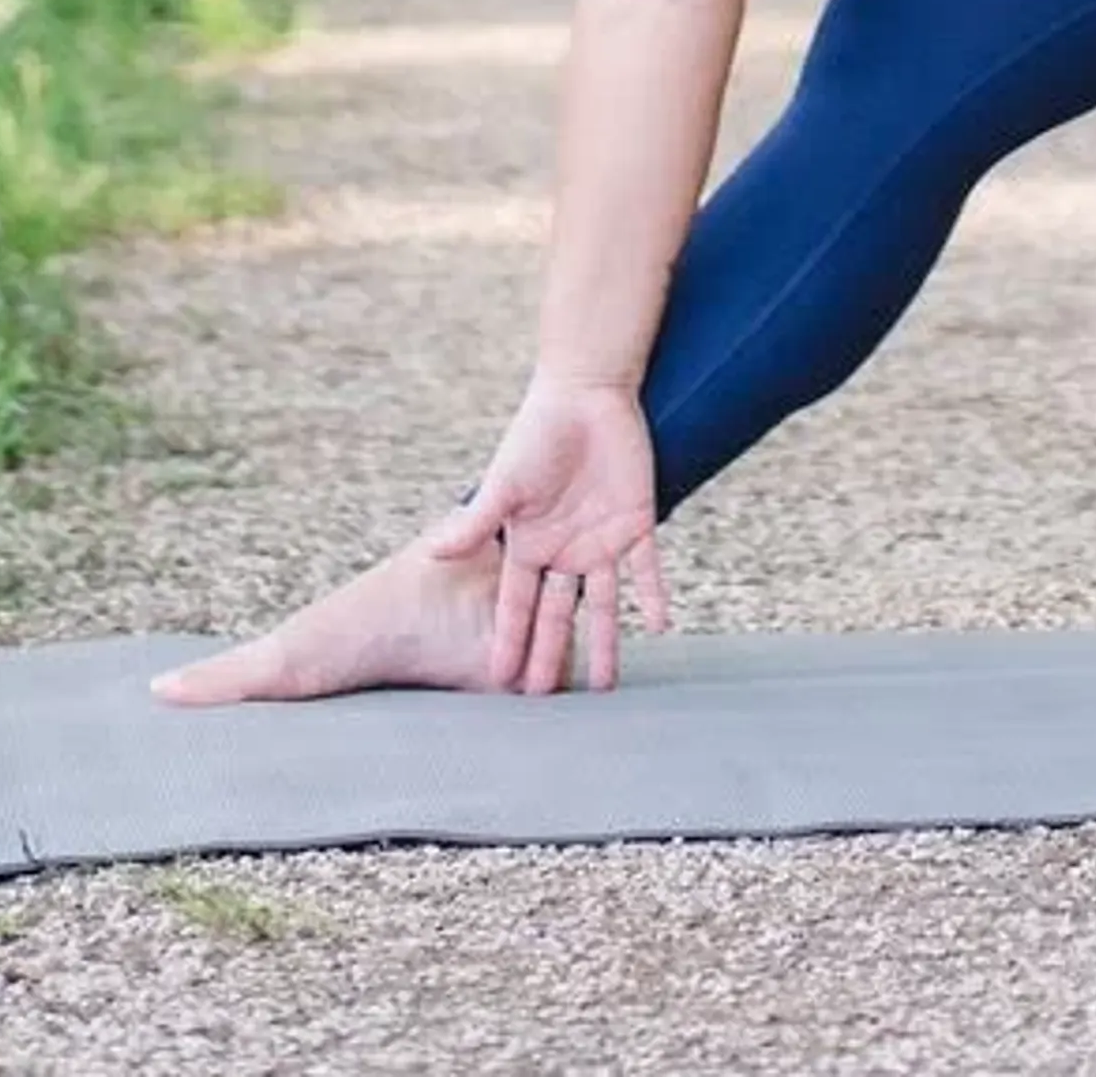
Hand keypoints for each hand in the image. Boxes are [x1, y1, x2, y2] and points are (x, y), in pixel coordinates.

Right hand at [417, 373, 671, 694]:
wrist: (587, 393)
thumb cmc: (537, 433)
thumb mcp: (504, 483)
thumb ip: (476, 522)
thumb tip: (433, 553)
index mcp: (528, 544)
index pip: (516, 604)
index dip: (509, 640)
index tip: (499, 682)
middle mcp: (564, 551)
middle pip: (557, 614)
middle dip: (550, 655)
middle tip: (544, 702)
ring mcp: (601, 540)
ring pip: (604, 604)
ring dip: (605, 642)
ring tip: (604, 686)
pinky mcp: (638, 522)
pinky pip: (647, 569)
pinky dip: (654, 596)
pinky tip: (661, 626)